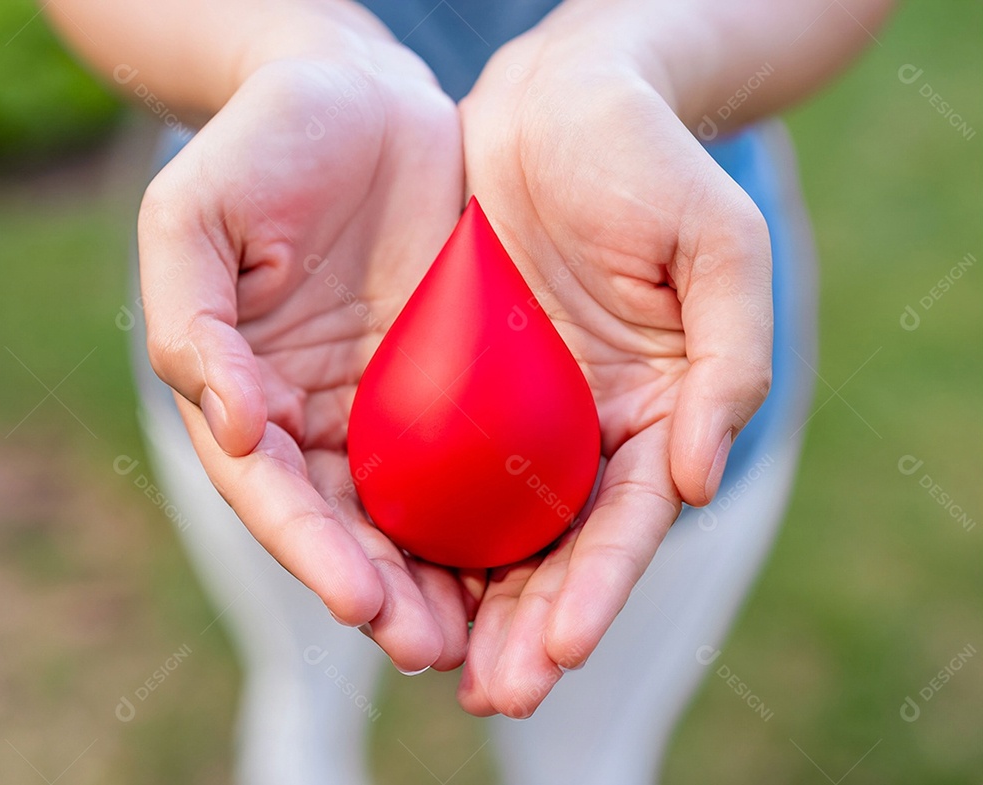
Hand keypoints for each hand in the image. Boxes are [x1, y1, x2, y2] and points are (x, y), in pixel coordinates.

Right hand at [138, 33, 470, 672]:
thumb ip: (191, 318)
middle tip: (433, 647)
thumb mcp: (196, 214)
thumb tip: (238, 425)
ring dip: (446, 579)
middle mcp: (319, 414)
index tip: (360, 601)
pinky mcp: (453, 376)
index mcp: (248, 390)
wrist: (357, 93)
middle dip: (386, 594)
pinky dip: (497, 510)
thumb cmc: (263, 144)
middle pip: (349, 525)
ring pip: (416, 511)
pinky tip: (536, 551)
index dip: (312, 551)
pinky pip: (477, 454)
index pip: (276, 493)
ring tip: (486, 637)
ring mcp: (389, 401)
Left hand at [455, 26, 772, 716]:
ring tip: (426, 659)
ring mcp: (517, 413)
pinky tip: (382, 570)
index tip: (559, 648)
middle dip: (526, 627)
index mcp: (657, 412)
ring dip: (462, 600)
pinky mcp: (455, 384)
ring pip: (487, 527)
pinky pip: (429, 464)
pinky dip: (411, 522)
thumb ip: (729, 360)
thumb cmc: (651, 162)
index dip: (598, 589)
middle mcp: (585, 430)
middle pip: (556, 550)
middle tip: (490, 694)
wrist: (561, 102)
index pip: (629, 523)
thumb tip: (697, 484)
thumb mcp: (717, 245)